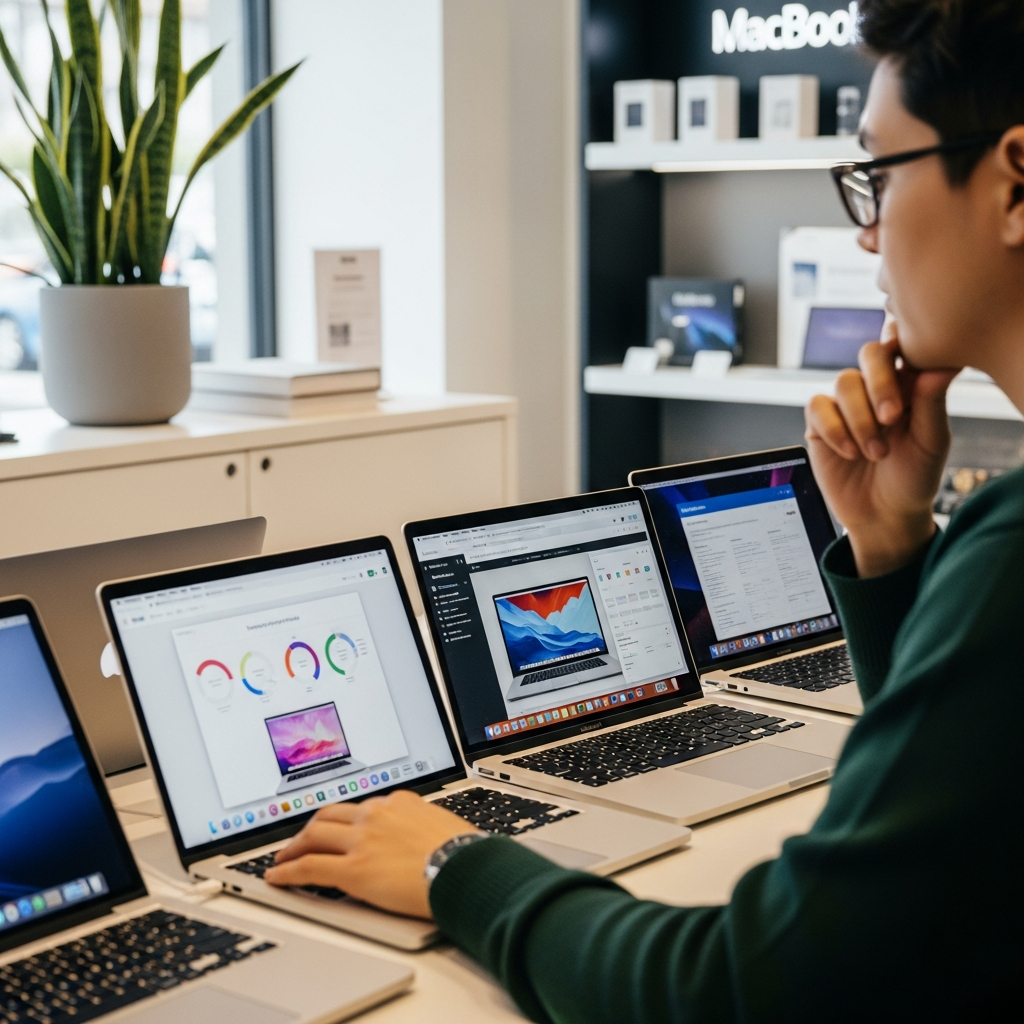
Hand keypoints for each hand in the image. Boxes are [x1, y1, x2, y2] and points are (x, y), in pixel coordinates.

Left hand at [263, 790, 480, 918]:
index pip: (362, 806)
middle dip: (311, 827)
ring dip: (294, 846)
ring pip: (314, 835)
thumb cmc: (465, 854)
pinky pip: (309, 867)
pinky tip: (278, 877)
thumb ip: (422, 826)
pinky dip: (288, 871)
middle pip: (331, 814)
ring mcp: (362, 840)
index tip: (339, 827)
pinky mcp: (353, 869)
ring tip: (283, 857)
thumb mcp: (443, 825)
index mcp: (400, 801)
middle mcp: (376, 814)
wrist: (466, 870)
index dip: (345, 819)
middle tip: (301, 839)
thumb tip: (421, 839)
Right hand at [804, 330, 957, 577]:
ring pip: (843, 382)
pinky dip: (835, 429)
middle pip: (869, 353)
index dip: (902, 347)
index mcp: (909, 384)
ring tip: (875, 453)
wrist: (882, 516)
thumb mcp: (931, 443)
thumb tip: (942, 364)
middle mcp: (876, 388)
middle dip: (880, 383)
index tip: (909, 374)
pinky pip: (817, 407)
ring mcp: (846, 404)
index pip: (904, 346)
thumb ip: (931, 402)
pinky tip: (850, 453)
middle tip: (891, 418)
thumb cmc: (913, 478)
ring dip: (860, 419)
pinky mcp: (819, 423)